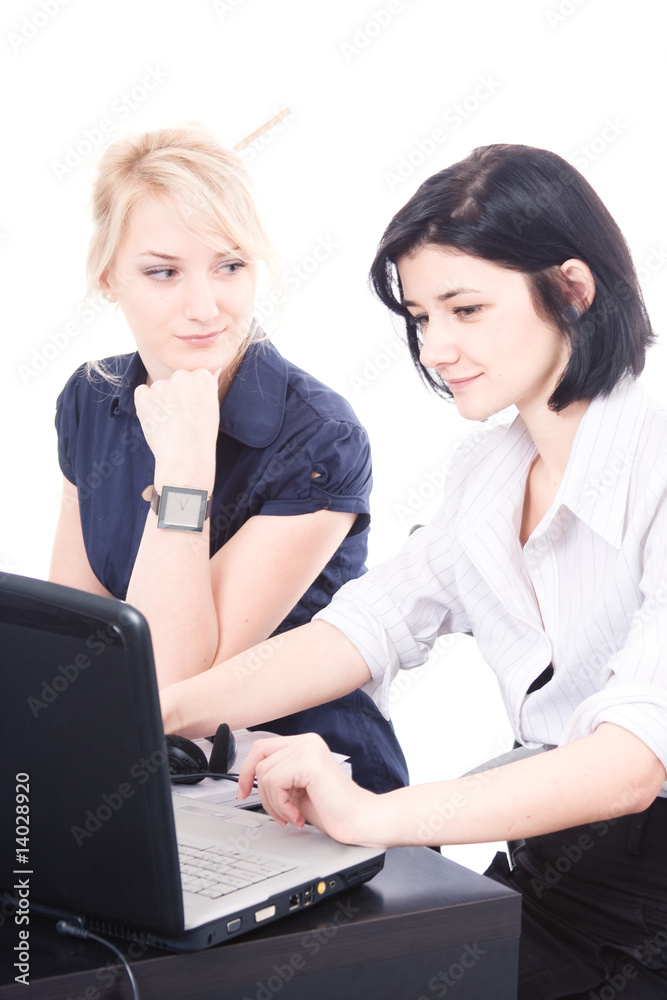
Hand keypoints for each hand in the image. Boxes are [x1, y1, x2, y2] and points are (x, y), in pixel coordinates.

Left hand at [134, 368, 219, 487]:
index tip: (193, 410)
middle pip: (175, 380)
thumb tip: (213, 368)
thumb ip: (208, 385)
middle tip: (180, 418)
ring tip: (169, 423)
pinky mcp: (144, 395)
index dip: (191, 395)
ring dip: (160, 401)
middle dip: (175, 394)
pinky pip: (141, 392)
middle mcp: (182, 376)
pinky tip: (156, 420)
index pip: (193, 376)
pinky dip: (145, 405)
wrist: (185, 455)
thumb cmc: (201, 435)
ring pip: (158, 388)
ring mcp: (162, 385)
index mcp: (203, 377)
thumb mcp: (212, 406)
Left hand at [238, 733, 377, 844]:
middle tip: (281, 812)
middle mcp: (307, 742)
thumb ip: (278, 778)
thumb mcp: (296, 790)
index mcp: (304, 744)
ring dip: (274, 803)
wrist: (360, 821)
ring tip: (293, 814)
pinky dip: (281, 804)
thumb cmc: (333, 809)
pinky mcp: (311, 762)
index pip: (261, 748)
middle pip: (260, 762)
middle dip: (263, 794)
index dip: (246, 771)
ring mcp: (309, 749)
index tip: (242, 793)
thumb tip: (247, 780)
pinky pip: (275, 781)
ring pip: (265, 774)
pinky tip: (297, 814)